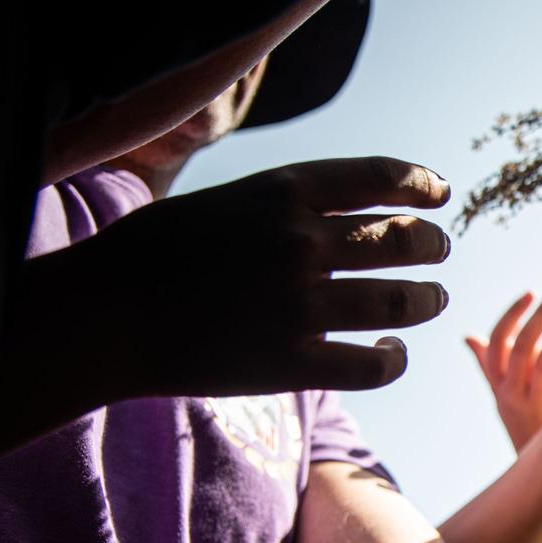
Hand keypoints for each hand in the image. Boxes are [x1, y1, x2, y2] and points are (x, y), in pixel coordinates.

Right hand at [72, 156, 450, 397]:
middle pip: (400, 239)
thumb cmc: (147, 254)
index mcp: (280, 193)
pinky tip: (393, 352)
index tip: (439, 194)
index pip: (378, 177)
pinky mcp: (292, 363)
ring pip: (399, 301)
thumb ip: (278, 206)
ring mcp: (299, 305)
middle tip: (441, 250)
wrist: (101, 316)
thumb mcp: (219, 202)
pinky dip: (394, 358)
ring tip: (435, 297)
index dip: (419, 185)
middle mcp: (300, 242)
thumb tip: (333, 215)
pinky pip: (373, 364)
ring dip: (426, 298)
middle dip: (431, 244)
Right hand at [467, 288, 541, 452]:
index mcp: (498, 386)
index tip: (531, 292)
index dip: (513, 315)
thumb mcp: (502, 396)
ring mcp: (536, 407)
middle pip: (523, 348)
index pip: (497, 344)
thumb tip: (468, 337)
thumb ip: (489, 366)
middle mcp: (512, 396)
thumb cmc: (525, 422)